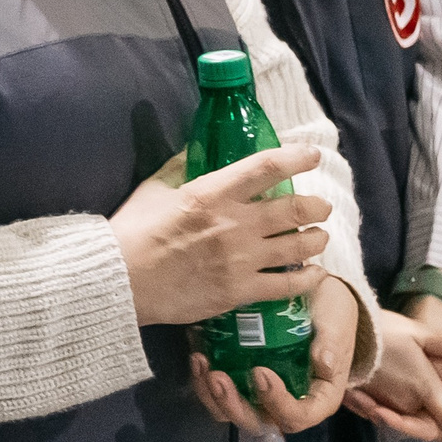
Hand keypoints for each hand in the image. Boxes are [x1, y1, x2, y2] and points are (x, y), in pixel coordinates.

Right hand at [107, 143, 331, 326]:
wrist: (120, 279)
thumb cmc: (132, 231)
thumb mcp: (153, 188)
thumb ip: (179, 167)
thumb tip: (197, 149)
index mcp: (212, 193)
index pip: (265, 167)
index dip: (296, 156)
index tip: (312, 154)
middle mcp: (234, 224)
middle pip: (294, 210)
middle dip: (316, 206)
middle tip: (321, 206)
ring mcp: (241, 260)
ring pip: (298, 246)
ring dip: (317, 239)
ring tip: (319, 236)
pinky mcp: (240, 291)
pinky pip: (287, 285)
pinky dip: (308, 279)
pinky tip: (316, 274)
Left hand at [192, 276, 359, 436]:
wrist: (316, 294)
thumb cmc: (331, 313)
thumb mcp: (337, 323)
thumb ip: (332, 343)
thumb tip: (324, 363)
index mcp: (318, 398)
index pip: (297, 417)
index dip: (277, 403)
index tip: (260, 372)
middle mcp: (287, 402)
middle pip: (258, 421)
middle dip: (233, 405)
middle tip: (218, 377)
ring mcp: (261, 393)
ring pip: (232, 410)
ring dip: (212, 395)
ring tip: (202, 365)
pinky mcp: (241, 377)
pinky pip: (219, 390)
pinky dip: (204, 378)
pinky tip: (198, 355)